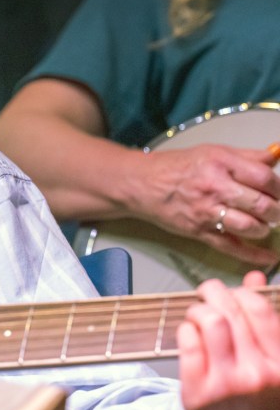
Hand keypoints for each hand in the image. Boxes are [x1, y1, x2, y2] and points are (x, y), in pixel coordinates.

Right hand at [133, 144, 279, 266]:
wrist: (142, 185)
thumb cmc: (176, 168)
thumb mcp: (213, 152)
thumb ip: (247, 156)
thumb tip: (276, 157)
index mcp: (221, 164)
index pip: (264, 178)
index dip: (278, 187)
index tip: (278, 192)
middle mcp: (215, 188)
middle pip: (261, 204)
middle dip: (276, 210)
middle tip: (276, 211)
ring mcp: (206, 212)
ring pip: (250, 226)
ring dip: (264, 228)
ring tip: (264, 224)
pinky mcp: (199, 231)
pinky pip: (231, 246)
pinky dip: (253, 255)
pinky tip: (268, 257)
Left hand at [178, 271, 279, 409]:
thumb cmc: (251, 393)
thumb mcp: (267, 359)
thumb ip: (264, 320)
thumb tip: (255, 277)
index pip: (261, 310)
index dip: (243, 292)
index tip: (233, 292)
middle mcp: (260, 374)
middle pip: (233, 313)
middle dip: (216, 293)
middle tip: (207, 292)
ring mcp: (229, 384)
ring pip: (210, 323)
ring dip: (198, 309)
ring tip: (197, 313)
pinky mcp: (199, 391)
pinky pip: (188, 343)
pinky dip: (185, 329)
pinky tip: (188, 331)